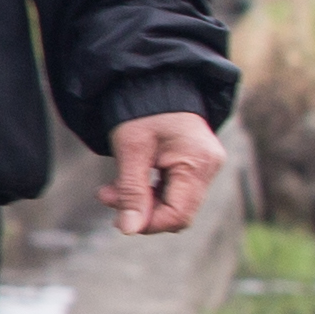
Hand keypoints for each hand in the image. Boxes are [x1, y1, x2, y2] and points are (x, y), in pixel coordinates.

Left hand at [103, 111, 223, 235]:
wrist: (153, 83)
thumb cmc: (141, 112)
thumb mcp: (130, 151)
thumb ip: (131, 191)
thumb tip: (128, 230)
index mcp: (198, 163)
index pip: (178, 214)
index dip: (148, 223)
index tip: (118, 218)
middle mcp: (209, 167)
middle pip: (177, 211)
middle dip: (141, 210)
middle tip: (105, 196)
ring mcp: (205, 166)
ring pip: (173, 202)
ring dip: (140, 200)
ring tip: (108, 190)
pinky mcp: (196, 165)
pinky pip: (174, 190)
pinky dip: (148, 190)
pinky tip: (125, 182)